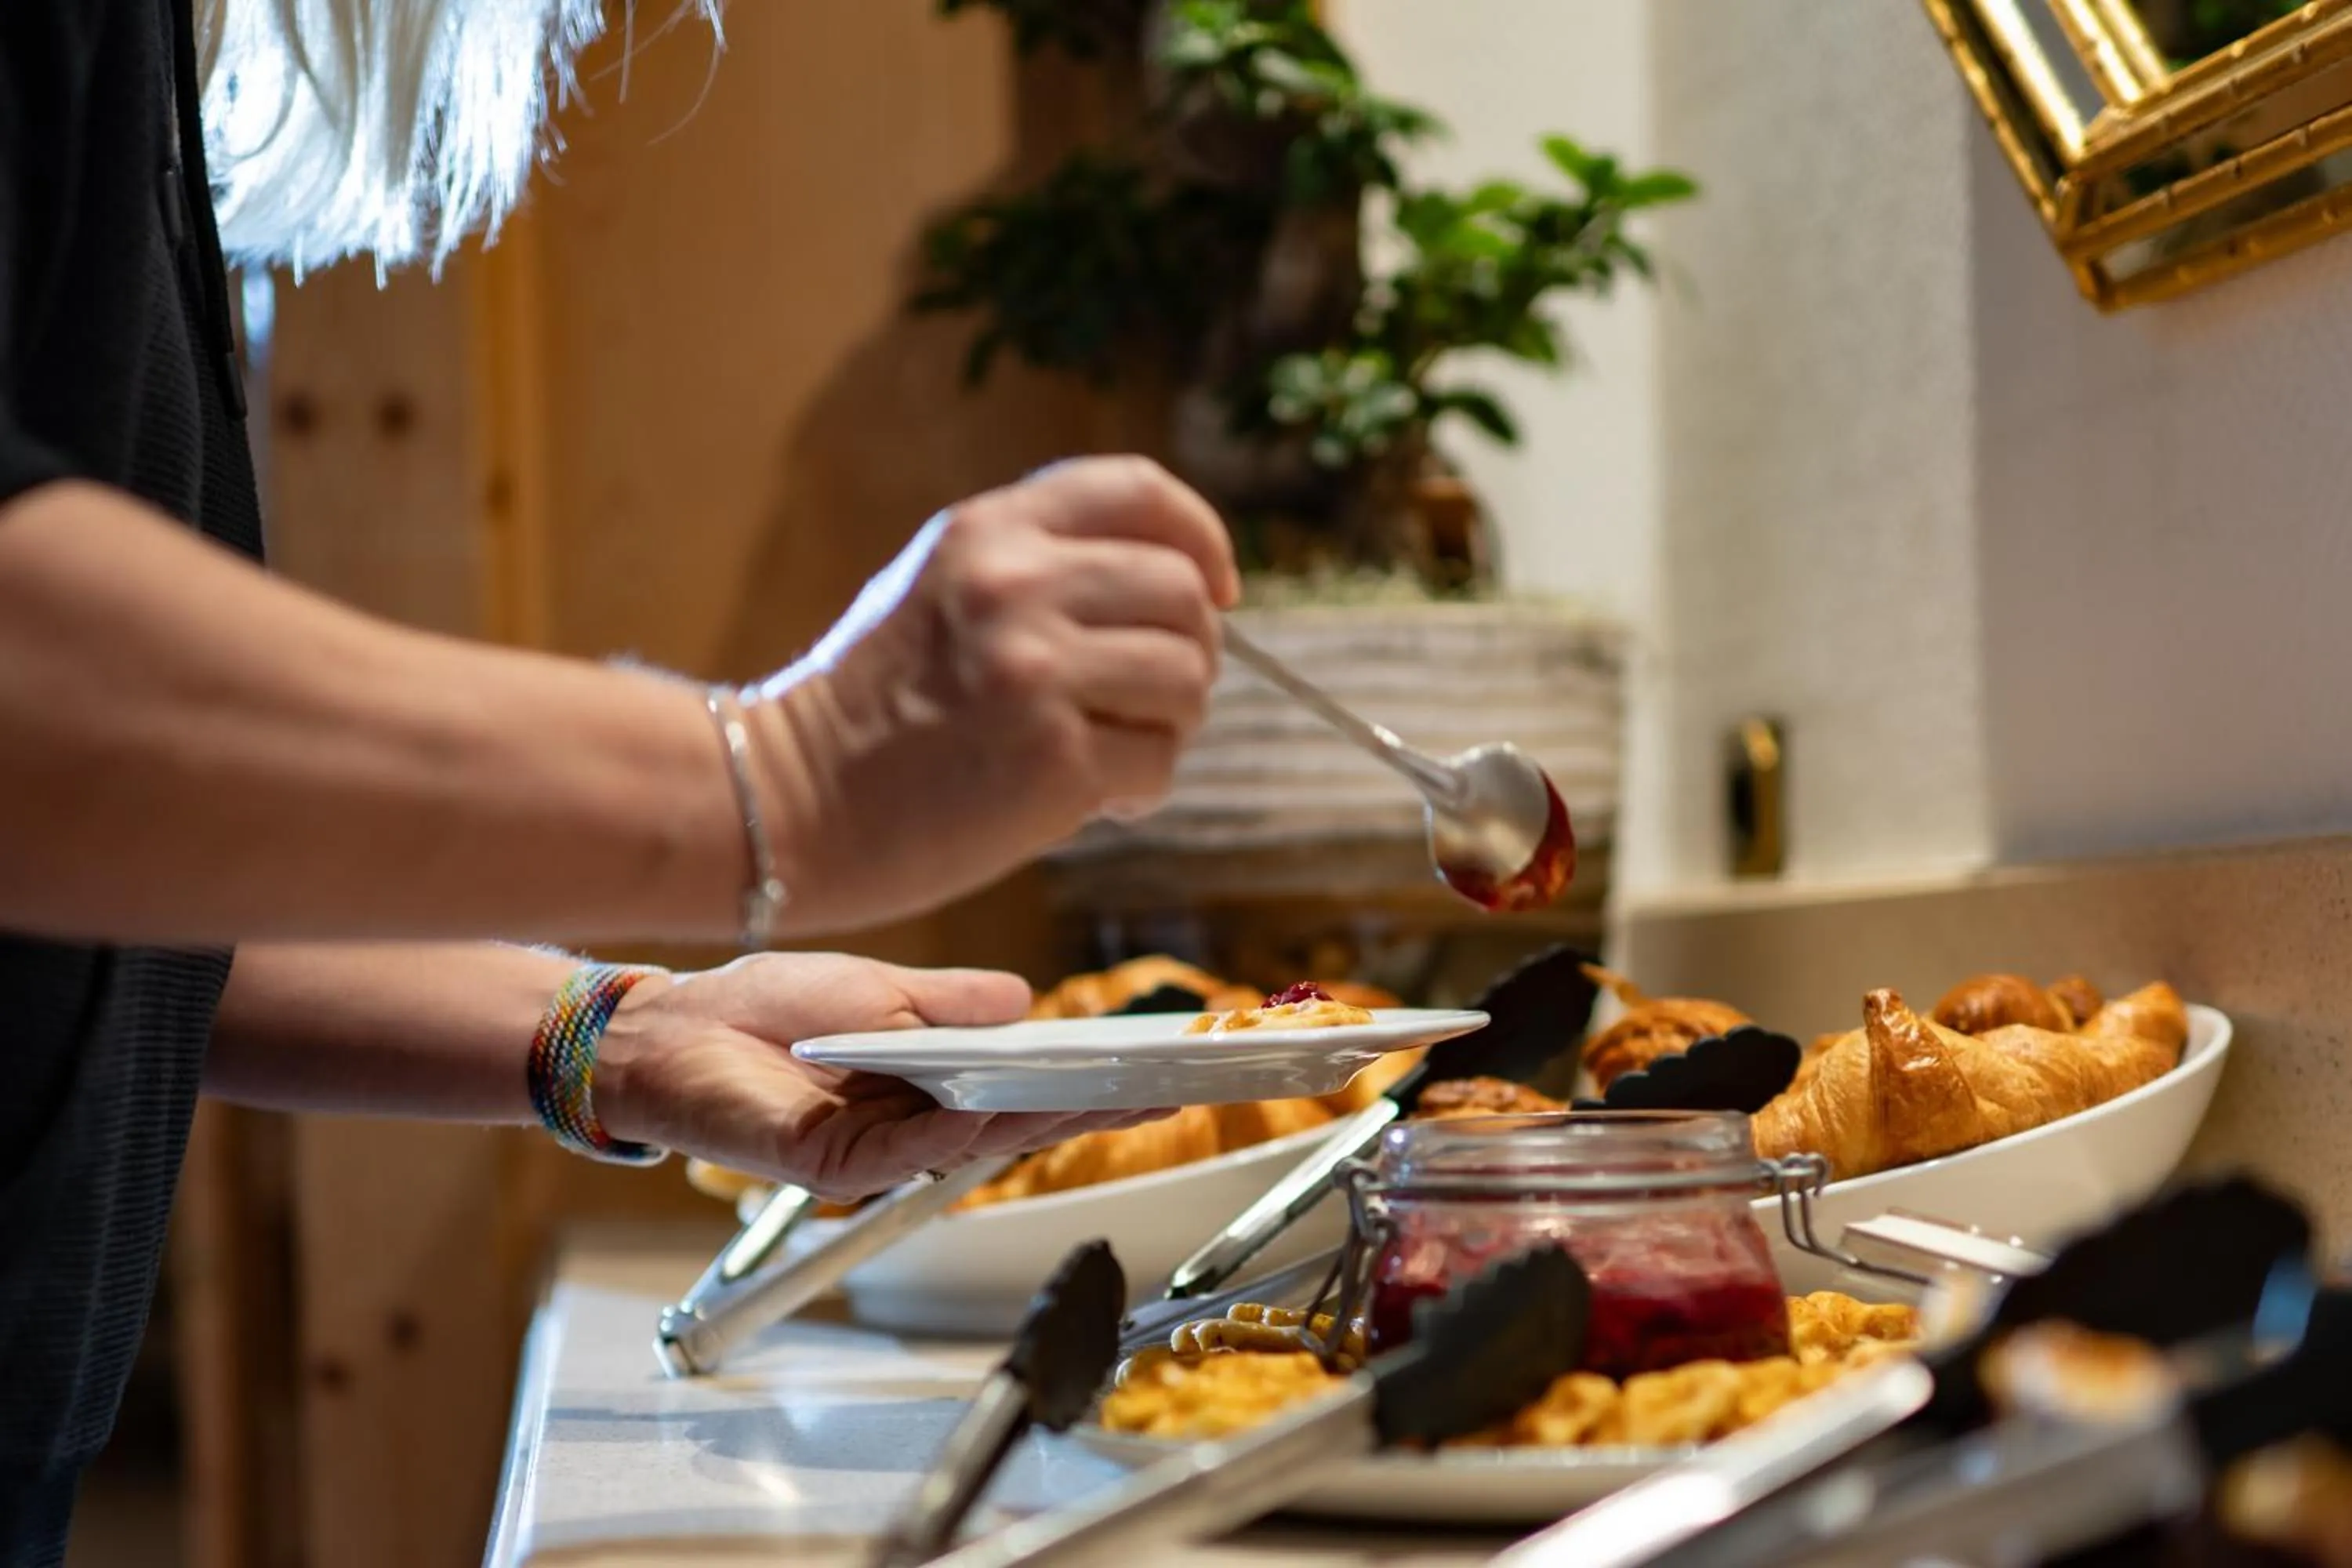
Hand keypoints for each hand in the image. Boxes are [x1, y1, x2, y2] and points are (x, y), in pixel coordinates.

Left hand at [594, 951, 1160, 1198]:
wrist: (671, 1028)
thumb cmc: (763, 1009)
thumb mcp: (881, 990)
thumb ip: (954, 1005)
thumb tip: (1028, 1003)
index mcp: (929, 1089)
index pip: (1024, 1091)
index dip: (1087, 1081)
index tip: (1152, 1064)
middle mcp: (911, 1131)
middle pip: (1015, 1124)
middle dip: (1089, 1107)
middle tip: (1158, 1087)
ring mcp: (876, 1153)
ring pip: (973, 1143)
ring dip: (1039, 1120)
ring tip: (1102, 1095)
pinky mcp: (832, 1163)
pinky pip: (907, 1149)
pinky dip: (956, 1130)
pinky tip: (996, 1110)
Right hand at [746, 457, 1237, 934]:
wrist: (789, 802)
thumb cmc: (873, 709)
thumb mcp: (943, 589)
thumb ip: (1043, 565)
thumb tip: (1181, 586)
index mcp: (989, 530)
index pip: (1140, 491)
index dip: (1202, 536)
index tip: (1217, 588)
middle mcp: (1016, 586)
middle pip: (1184, 594)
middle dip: (1190, 653)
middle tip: (1148, 700)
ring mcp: (1037, 672)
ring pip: (1188, 680)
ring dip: (1168, 726)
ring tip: (1110, 750)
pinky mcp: (1054, 761)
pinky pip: (1157, 764)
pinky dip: (1138, 790)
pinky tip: (1089, 800)